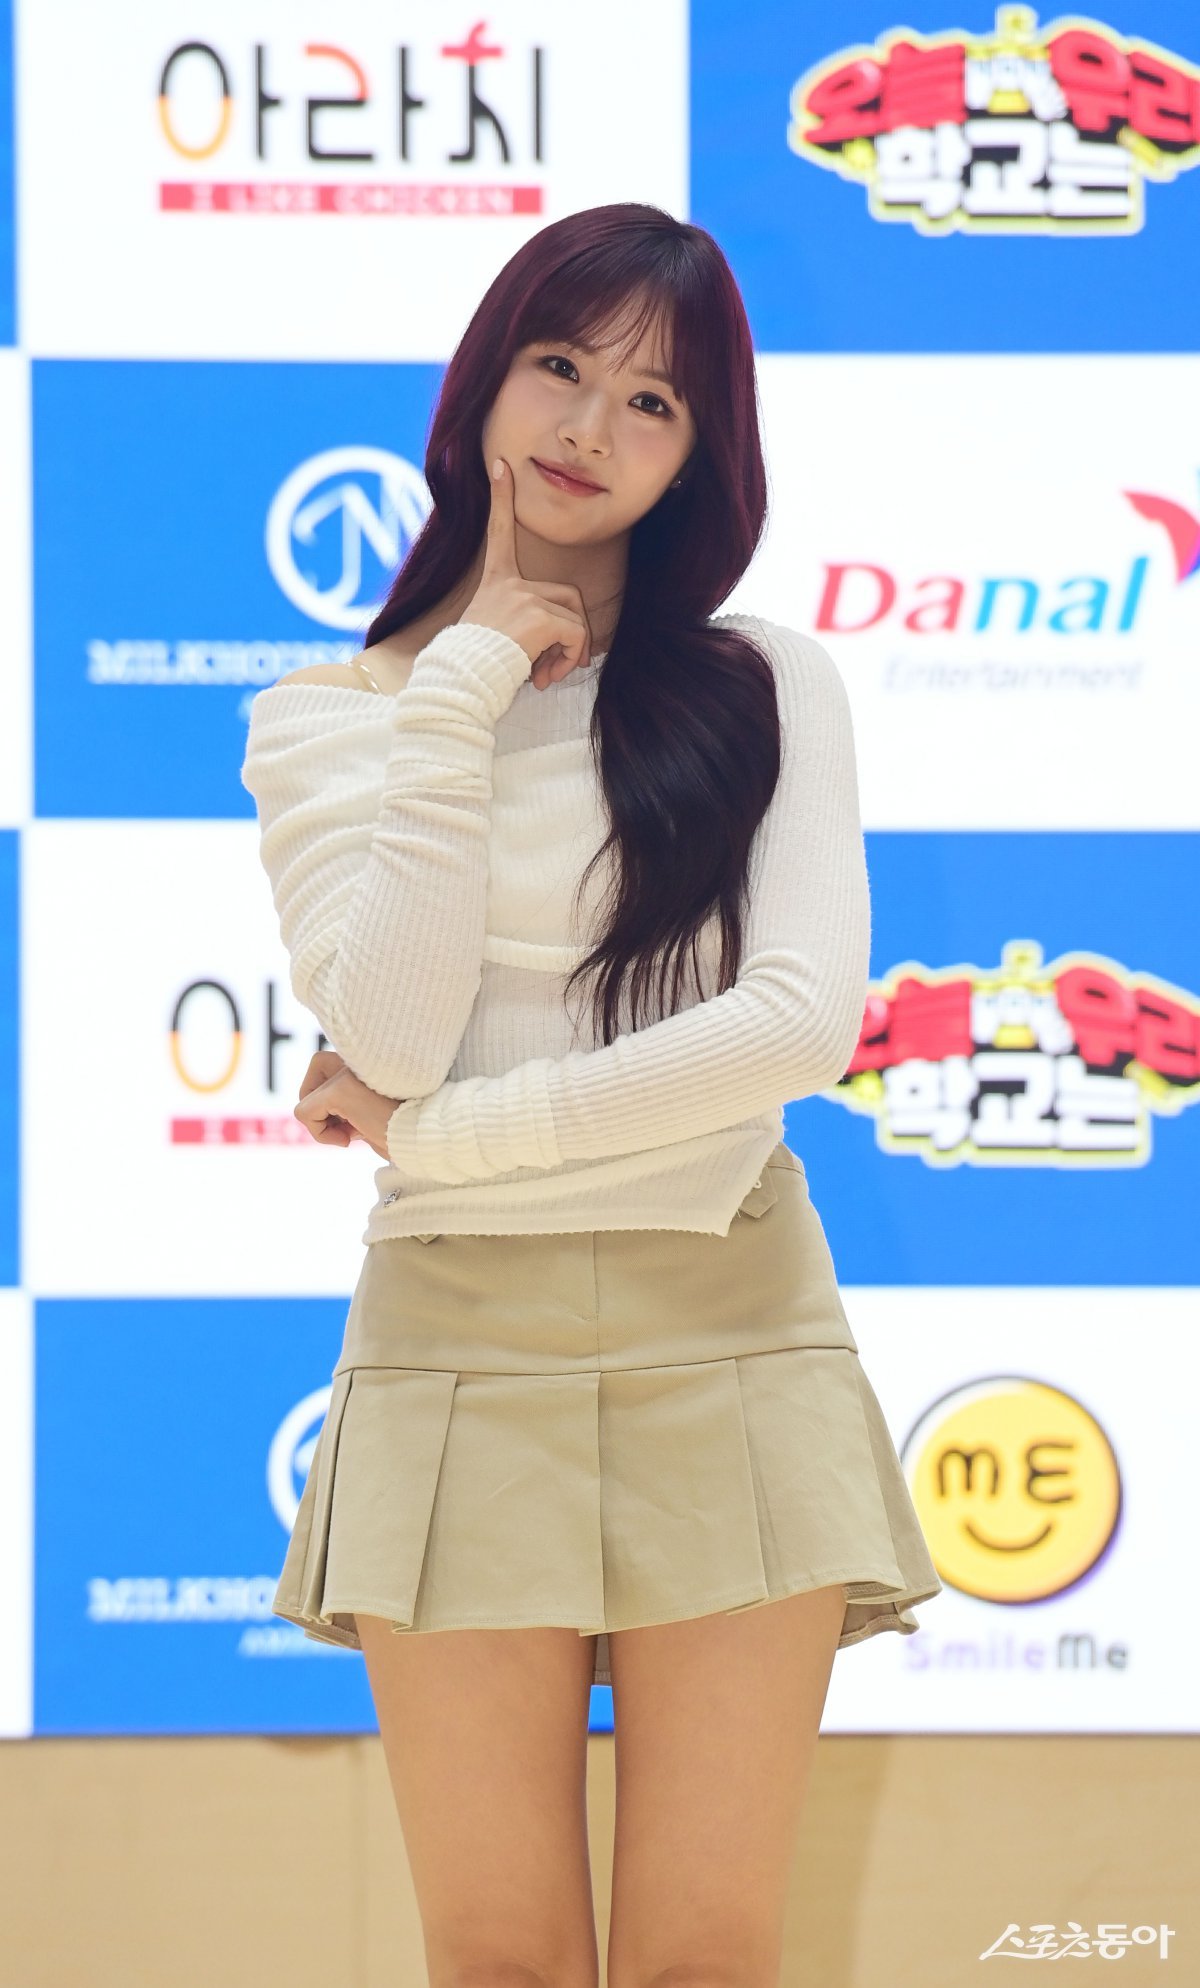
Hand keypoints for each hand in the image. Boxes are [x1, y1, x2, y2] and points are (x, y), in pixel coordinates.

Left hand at [295, 1053, 402, 1160]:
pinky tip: (350, 1140)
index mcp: (369, 1060)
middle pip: (316, 1066)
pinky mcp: (339, 1090)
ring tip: (354, 1134)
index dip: (331, 1095)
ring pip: (306, 1096)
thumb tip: (316, 1114)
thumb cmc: (404, 1132)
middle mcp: (358, 1058)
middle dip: (321, 1101)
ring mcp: (347, 1072)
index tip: (357, 1120)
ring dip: (323, 1125)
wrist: (425, 1138)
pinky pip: (303, 1113)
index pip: (329, 1061)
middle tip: (348, 1125)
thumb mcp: (372, 1111)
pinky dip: (321, 1135)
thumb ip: (349, 1104)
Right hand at [460, 457, 593, 687]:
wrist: (462, 681)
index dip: (500, 498)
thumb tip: (579, 652)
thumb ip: (533, 633)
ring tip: (547, 675)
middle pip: (567, 594)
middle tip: (556, 664)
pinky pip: (576, 634)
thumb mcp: (499, 639)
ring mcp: (524, 596)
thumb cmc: (477, 669)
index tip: (501, 465)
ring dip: (570, 651)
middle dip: (572, 630)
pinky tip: (546, 677)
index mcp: (494, 582)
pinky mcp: (539, 615)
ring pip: (575, 617)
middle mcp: (508, 583)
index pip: (499, 532)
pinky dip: (571, 658)